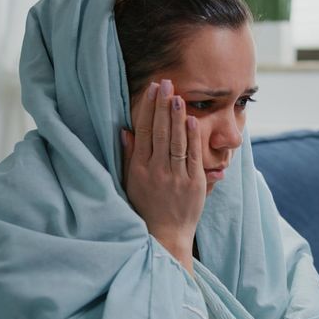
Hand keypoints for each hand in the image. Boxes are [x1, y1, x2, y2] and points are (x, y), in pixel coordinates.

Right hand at [121, 80, 204, 273]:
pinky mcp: (193, 183)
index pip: (144, 133)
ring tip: (177, 95)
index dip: (148, 110)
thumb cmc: (146, 208)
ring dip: (176, 117)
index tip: (151, 91)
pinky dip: (192, 137)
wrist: (165, 235)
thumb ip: (129, 156)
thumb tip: (126, 131)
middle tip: (165, 83)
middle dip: (162, 106)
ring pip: (176, 141)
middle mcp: (156, 171)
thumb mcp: (130, 183)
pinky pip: (193, 156)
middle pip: (160, 132)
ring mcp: (176, 177)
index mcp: (139, 169)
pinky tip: (191, 120)